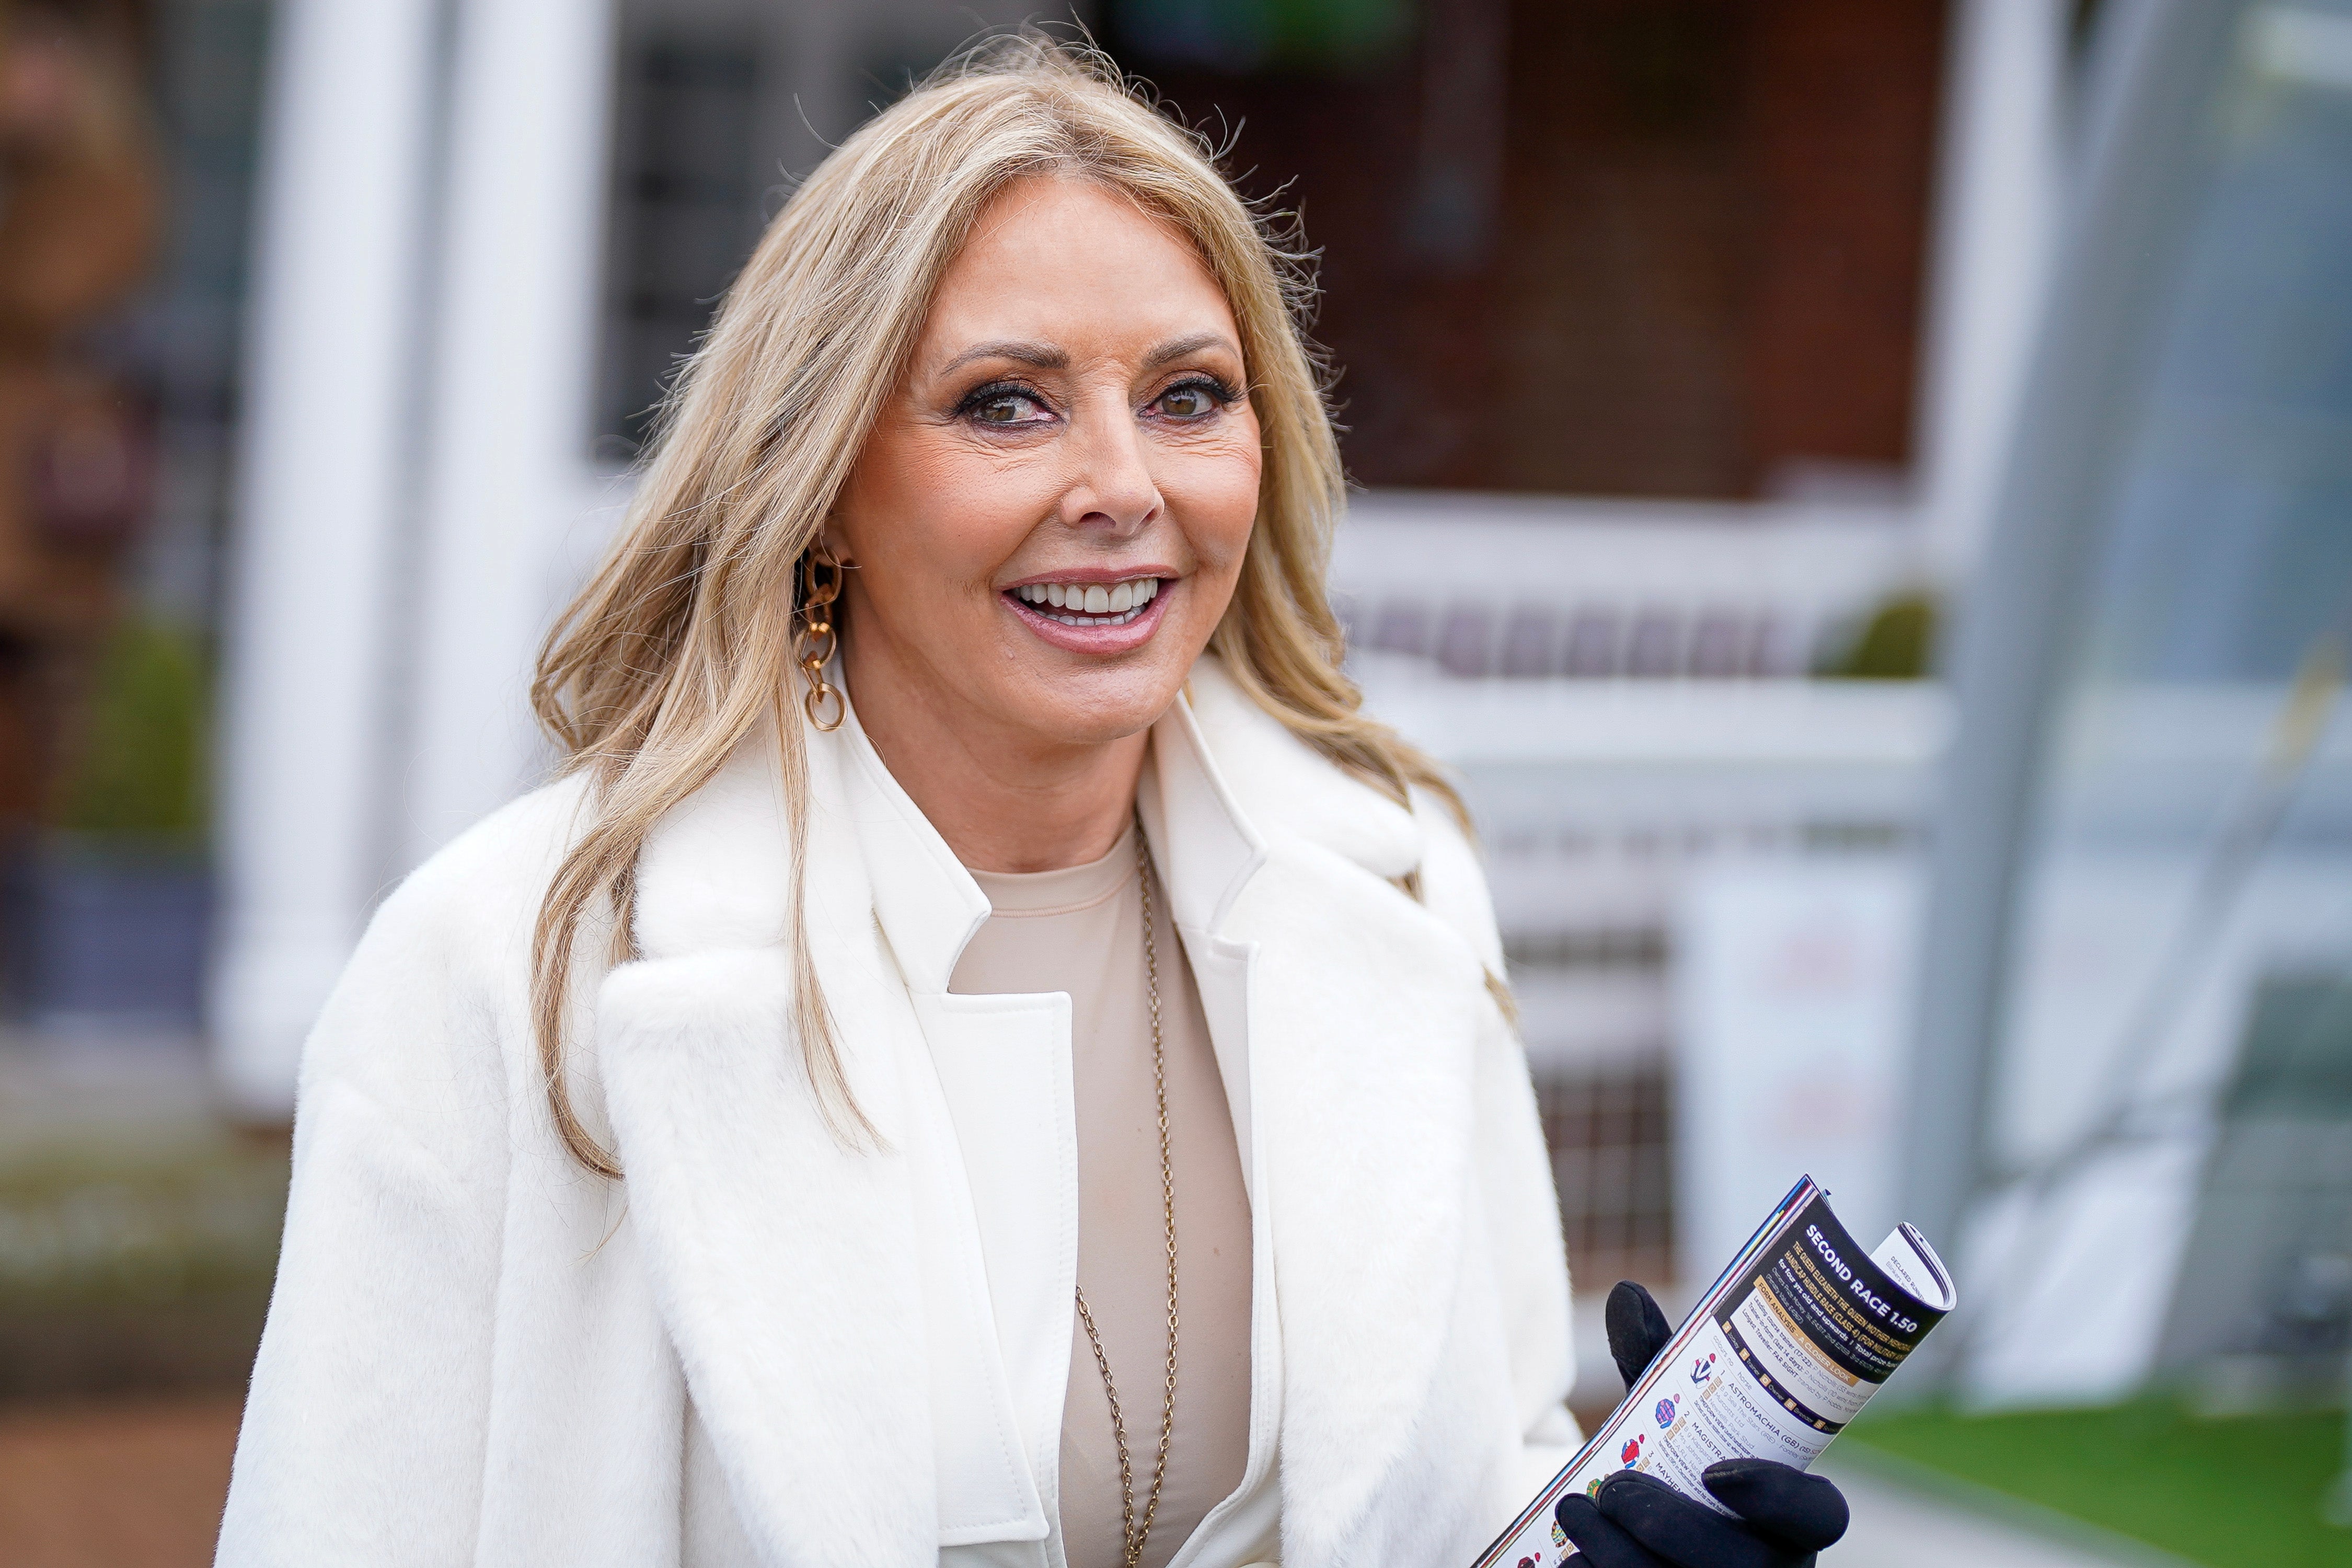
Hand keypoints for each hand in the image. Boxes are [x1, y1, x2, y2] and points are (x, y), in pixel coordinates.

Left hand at [1553, 1282, 1848, 1567]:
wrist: (1656, 1551)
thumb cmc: (1677, 1475)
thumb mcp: (1674, 1421)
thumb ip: (1659, 1364)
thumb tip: (1627, 1292)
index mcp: (1793, 1518)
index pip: (1821, 1514)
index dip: (1778, 1496)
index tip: (1714, 1471)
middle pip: (1738, 1564)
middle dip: (1662, 1523)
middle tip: (1613, 1490)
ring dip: (1612, 1551)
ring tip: (1575, 1510)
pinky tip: (1573, 1560)